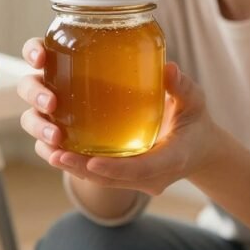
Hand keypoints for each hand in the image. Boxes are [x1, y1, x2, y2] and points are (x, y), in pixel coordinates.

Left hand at [17, 37, 217, 195]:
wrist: (201, 149)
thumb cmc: (197, 122)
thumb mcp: (195, 102)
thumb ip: (181, 87)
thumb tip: (168, 69)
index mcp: (173, 160)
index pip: (141, 170)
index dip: (115, 168)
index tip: (92, 163)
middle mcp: (153, 176)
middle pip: (113, 180)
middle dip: (83, 169)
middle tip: (56, 154)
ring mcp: (139, 180)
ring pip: (102, 180)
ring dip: (75, 169)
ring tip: (48, 152)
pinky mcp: (128, 176)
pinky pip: (101, 175)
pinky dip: (80, 165)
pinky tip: (56, 150)